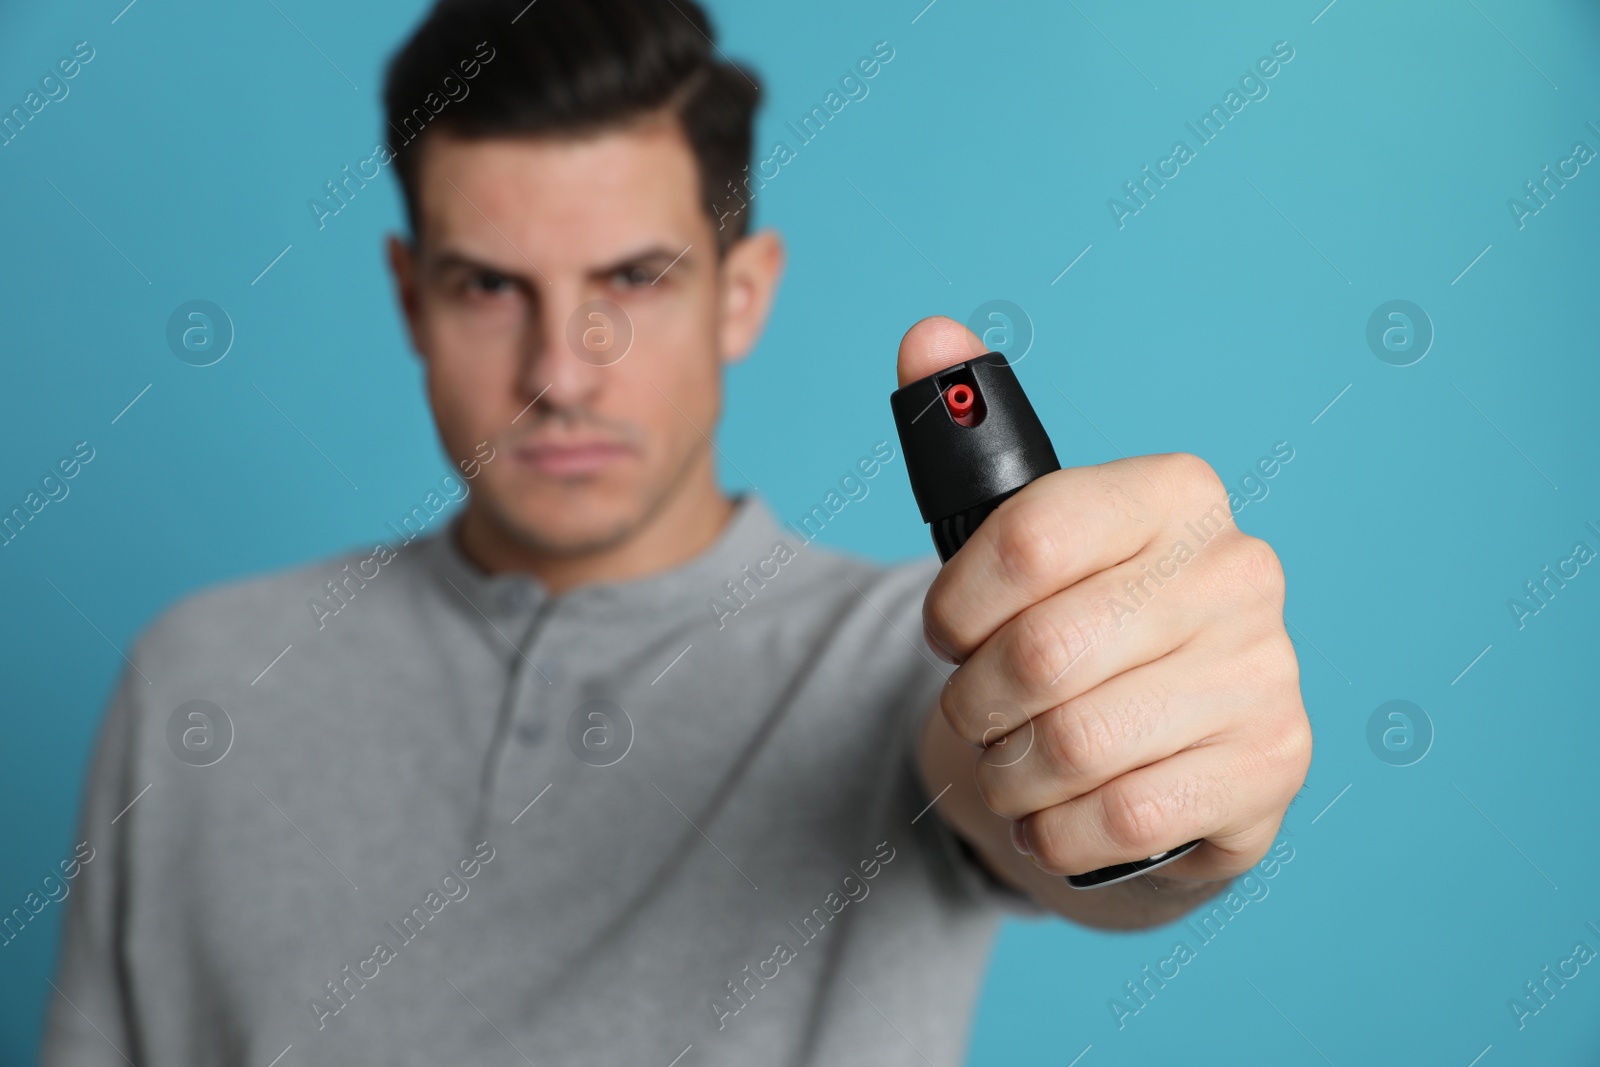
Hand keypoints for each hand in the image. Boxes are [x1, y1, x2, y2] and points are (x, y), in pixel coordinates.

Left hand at [901, 316, 1310, 891]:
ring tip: (1013, 768)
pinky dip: (1059, 833)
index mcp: (1174, 492)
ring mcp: (1268, 670)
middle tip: (977, 716)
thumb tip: (924, 334)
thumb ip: (960, 435)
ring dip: (1009, 775)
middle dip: (976, 705)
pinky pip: (1126, 818)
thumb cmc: (1072, 631)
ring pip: (1073, 744)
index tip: (945, 635)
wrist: (1154, 754)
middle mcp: (1237, 570)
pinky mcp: (1272, 766)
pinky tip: (1057, 816)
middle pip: (1042, 653)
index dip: (956, 606)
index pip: (1030, 537)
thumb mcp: (1012, 540)